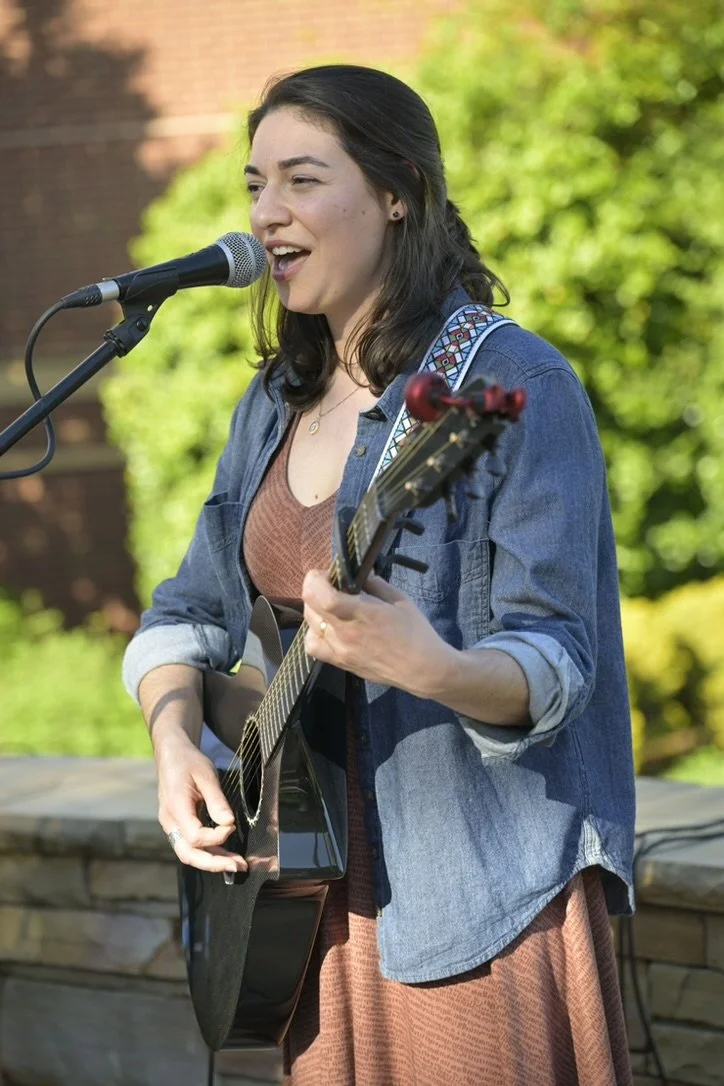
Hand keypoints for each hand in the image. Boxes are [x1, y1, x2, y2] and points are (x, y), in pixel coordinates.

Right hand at [155, 731, 246, 873]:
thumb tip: (228, 823)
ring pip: (188, 853)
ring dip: (212, 861)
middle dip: (213, 864)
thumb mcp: (206, 775)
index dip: (217, 836)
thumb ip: (217, 801)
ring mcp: (171, 824)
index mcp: (175, 807)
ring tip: (236, 865)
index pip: (195, 836)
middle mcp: (170, 820)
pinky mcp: (177, 824)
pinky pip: (189, 844)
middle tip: (238, 866)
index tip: (231, 824)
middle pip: (188, 854)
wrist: (170, 753)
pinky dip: (207, 852)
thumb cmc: (188, 761)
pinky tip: (224, 855)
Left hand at [302, 569, 454, 696]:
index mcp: (360, 613)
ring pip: (308, 623)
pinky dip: (313, 633)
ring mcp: (339, 649)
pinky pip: (313, 646)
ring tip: (330, 605)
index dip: (316, 578)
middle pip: (310, 604)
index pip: (321, 594)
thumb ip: (375, 583)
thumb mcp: (399, 598)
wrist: (422, 669)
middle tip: (332, 584)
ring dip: (314, 608)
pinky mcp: (340, 662)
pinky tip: (326, 628)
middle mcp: (344, 632)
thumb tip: (358, 573)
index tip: (327, 572)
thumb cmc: (415, 631)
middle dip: (315, 587)